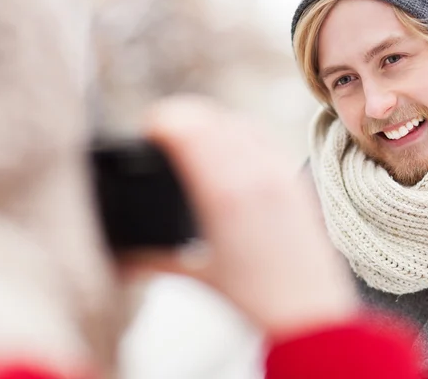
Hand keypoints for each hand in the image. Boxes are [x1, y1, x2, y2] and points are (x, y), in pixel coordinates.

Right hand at [123, 95, 357, 339]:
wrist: (307, 309)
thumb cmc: (256, 296)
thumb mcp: (199, 273)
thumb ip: (154, 259)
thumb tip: (120, 259)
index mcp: (224, 195)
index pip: (186, 128)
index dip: (160, 122)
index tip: (147, 131)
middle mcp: (254, 174)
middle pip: (209, 117)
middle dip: (180, 118)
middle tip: (162, 134)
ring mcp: (278, 173)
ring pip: (236, 121)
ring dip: (209, 121)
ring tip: (191, 136)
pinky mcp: (293, 177)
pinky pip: (262, 136)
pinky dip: (238, 131)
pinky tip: (228, 145)